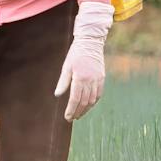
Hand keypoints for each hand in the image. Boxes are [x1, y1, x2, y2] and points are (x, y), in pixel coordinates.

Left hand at [54, 0, 111, 122]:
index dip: (71, 109)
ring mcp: (98, 79)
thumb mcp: (66, 66)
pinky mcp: (102, 78)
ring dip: (86, 109)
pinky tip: (88, 106)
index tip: (67, 117)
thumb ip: (63, 82)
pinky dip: (93, 102)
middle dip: (78, 112)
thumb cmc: (76, 54)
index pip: (75, 99)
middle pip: (84, 102)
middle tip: (72, 118)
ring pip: (92, 100)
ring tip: (79, 114)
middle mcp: (90, 80)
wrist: (90, 43)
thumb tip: (58, 95)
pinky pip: (98, 94)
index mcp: (80, 77)